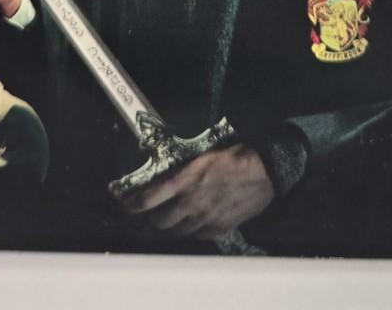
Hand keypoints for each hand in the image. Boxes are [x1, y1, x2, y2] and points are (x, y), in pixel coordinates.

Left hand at [120, 144, 274, 238]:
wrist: (265, 171)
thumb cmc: (235, 156)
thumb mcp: (204, 155)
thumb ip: (184, 170)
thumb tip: (167, 177)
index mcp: (186, 180)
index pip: (149, 198)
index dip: (134, 204)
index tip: (126, 203)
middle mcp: (192, 203)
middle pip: (160, 221)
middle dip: (152, 217)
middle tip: (150, 212)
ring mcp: (205, 219)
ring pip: (176, 232)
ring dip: (169, 226)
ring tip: (168, 219)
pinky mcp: (218, 228)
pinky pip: (196, 235)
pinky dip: (189, 230)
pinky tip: (191, 222)